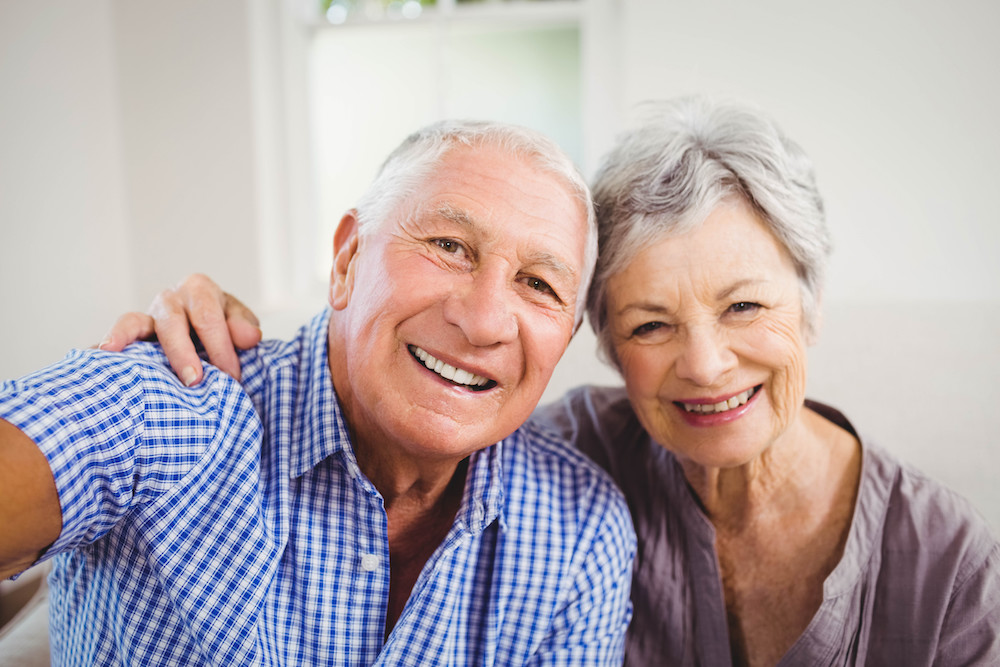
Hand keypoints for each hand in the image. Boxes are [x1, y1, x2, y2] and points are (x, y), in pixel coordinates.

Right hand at [99, 274, 261, 384]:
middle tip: (193, 380)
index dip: (220, 347)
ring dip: (126, 337)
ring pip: (133, 320)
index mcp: (199, 290)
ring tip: (111, 349)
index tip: (231, 376)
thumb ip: (243, 327)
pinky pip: (114, 337)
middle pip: (172, 320)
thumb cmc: (224, 327)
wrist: (206, 331)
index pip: (208, 318)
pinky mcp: (130, 336)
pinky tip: (93, 355)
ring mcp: (146, 316)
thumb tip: (250, 338)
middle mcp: (169, 298)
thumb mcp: (239, 322)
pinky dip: (103, 344)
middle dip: (182, 351)